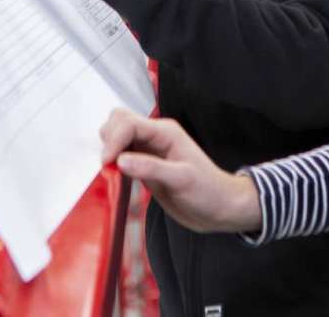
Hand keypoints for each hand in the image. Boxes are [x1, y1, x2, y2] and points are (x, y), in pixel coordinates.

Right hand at [100, 109, 262, 234]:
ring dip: (110, 148)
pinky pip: (122, 154)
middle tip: (110, 165)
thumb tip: (120, 161)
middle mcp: (154, 136)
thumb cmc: (208, 191)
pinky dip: (114, 161)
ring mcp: (148, 150)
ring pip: (118, 135)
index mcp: (165, 132)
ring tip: (113, 170)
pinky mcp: (144, 165)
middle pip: (120, 120)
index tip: (108, 162)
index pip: (129, 123)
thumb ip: (150, 168)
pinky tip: (118, 175)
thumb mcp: (181, 179)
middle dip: (109, 138)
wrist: (219, 208)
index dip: (115, 139)